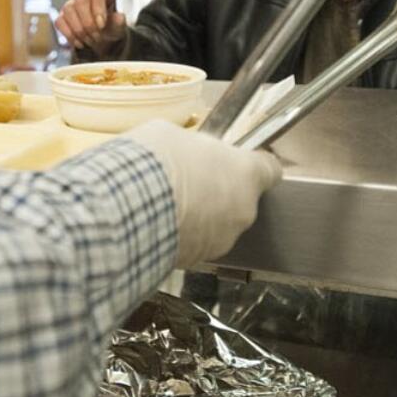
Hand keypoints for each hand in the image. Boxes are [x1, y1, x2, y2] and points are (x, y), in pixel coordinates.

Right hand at [55, 0, 127, 54]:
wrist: (102, 37)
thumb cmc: (111, 27)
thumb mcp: (119, 26)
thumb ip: (120, 21)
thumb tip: (119, 17)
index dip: (98, 9)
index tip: (102, 26)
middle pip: (80, 0)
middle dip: (88, 22)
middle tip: (97, 37)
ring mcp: (71, 3)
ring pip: (68, 10)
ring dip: (79, 30)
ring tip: (90, 41)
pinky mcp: (62, 15)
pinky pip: (60, 22)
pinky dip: (69, 35)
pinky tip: (80, 43)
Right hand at [127, 121, 282, 268]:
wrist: (125, 209)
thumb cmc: (155, 165)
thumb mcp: (175, 136)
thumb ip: (197, 149)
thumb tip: (193, 154)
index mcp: (246, 173)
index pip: (271, 169)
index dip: (254, 165)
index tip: (240, 162)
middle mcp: (243, 211)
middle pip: (240, 199)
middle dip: (218, 191)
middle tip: (188, 179)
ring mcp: (222, 240)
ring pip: (218, 224)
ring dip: (199, 215)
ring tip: (165, 201)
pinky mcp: (197, 260)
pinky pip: (195, 243)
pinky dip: (181, 235)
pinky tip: (156, 221)